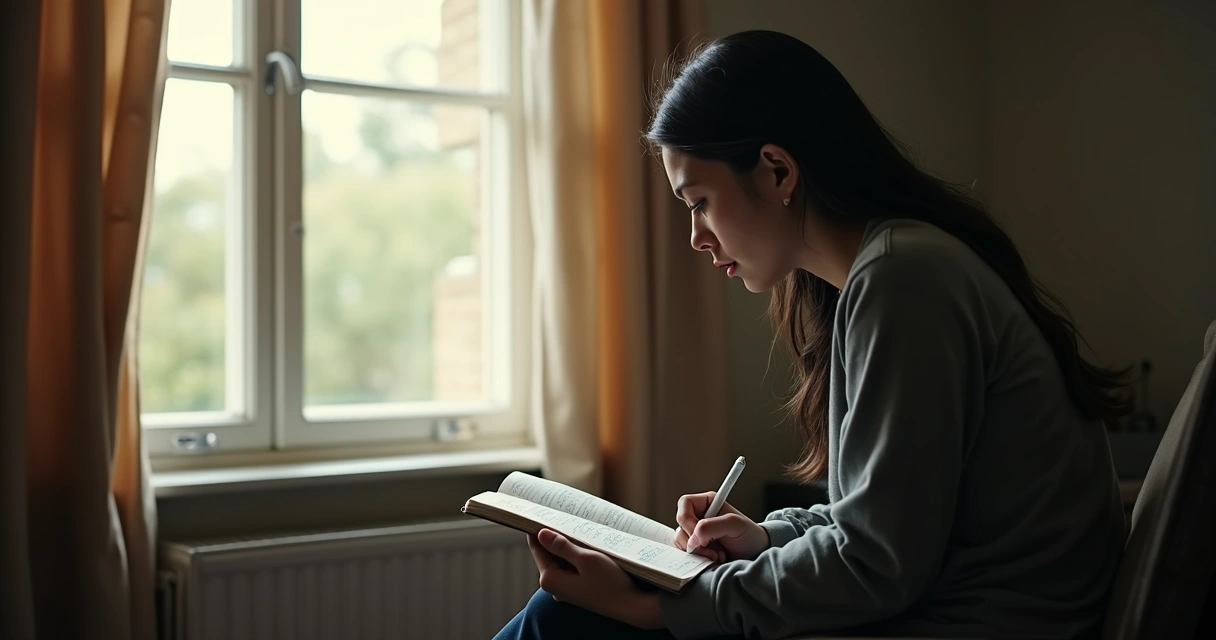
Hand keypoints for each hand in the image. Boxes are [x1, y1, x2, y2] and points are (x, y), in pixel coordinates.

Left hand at [526, 529, 664, 629]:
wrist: (633, 607)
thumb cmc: (611, 584)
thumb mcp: (586, 559)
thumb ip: (562, 546)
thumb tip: (541, 533)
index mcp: (550, 579)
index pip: (537, 546)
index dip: (538, 527)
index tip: (544, 511)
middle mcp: (554, 586)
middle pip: (548, 552)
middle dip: (557, 536)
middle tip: (568, 516)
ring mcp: (566, 589)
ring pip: (561, 559)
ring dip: (570, 545)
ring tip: (582, 530)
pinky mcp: (578, 589)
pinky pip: (571, 567)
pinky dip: (578, 555)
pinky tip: (590, 546)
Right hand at [675, 491, 769, 561]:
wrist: (756, 554)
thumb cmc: (750, 536)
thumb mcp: (735, 525)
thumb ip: (711, 526)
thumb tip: (693, 537)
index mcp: (707, 503)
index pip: (684, 504)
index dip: (688, 519)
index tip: (699, 533)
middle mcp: (699, 517)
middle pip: (681, 525)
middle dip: (694, 541)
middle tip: (711, 548)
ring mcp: (697, 534)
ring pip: (681, 541)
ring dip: (698, 552)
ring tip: (717, 554)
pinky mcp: (697, 549)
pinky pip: (686, 554)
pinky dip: (698, 559)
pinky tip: (713, 559)